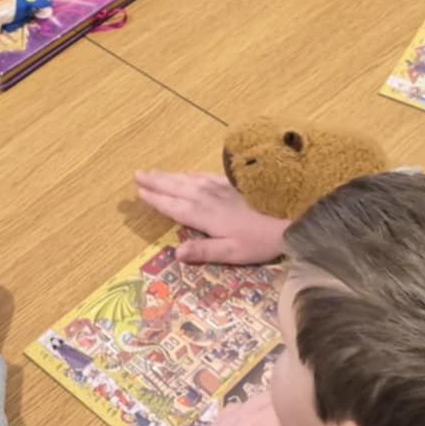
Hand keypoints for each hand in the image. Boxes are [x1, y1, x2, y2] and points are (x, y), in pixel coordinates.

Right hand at [135, 171, 289, 264]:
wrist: (288, 216)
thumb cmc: (259, 240)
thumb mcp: (231, 252)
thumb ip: (204, 251)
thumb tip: (175, 253)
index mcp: (203, 215)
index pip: (173, 206)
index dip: (155, 199)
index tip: (138, 191)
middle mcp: (206, 197)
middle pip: (175, 187)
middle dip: (156, 181)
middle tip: (136, 174)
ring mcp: (218, 187)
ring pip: (187, 179)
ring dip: (168, 176)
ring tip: (152, 172)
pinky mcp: (230, 182)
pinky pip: (201, 175)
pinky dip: (188, 174)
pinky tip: (186, 174)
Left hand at [187, 394, 313, 425]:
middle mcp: (266, 420)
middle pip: (292, 406)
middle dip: (297, 418)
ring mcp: (243, 412)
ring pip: (270, 396)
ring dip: (278, 407)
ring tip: (277, 423)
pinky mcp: (225, 413)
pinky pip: (247, 402)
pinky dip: (254, 410)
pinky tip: (251, 423)